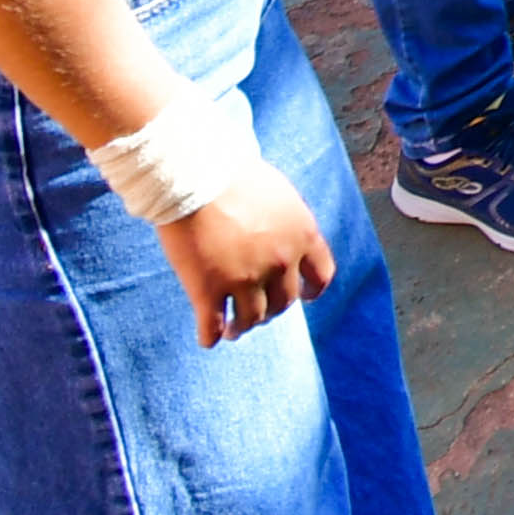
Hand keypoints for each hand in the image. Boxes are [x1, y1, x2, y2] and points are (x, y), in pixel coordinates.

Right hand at [157, 161, 337, 346]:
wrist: (193, 176)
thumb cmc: (233, 175)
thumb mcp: (278, 194)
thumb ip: (287, 222)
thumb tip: (285, 235)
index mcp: (303, 235)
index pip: (320, 274)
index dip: (311, 290)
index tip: (303, 297)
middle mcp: (280, 261)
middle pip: (283, 301)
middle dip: (271, 309)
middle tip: (257, 311)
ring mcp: (245, 279)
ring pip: (251, 319)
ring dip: (243, 326)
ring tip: (234, 328)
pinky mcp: (208, 290)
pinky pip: (212, 327)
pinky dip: (211, 337)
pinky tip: (208, 339)